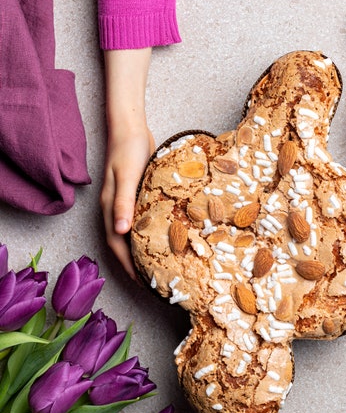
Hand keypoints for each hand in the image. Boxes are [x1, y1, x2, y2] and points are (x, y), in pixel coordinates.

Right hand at [100, 127, 153, 277]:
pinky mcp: (138, 197)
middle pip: (125, 245)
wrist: (130, 128)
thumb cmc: (128, 150)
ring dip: (145, 251)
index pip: (118, 246)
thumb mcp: (127, 176)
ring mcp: (127, 204)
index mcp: (110, 209)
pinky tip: (168, 238)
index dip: (129, 267)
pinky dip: (152, 233)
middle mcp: (117, 210)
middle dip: (137, 265)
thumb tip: (121, 232)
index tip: (144, 284)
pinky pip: (144, 222)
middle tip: (157, 281)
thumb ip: (123, 203)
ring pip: (134, 235)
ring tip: (162, 266)